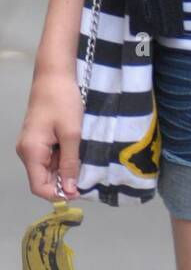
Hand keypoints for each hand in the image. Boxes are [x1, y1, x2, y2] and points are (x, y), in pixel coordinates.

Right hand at [16, 70, 83, 201]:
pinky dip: (62, 158)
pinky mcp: (38, 138)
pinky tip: (77, 153)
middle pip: (43, 179)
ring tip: (84, 164)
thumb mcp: (71, 133)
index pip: (39, 187)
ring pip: (47, 168)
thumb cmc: (63, 102)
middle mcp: (26, 152)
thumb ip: (70, 162)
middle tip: (86, 179)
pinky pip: (49, 156)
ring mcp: (31, 145)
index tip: (79, 193)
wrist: (54, 75)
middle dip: (63, 182)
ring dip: (64, 169)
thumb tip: (71, 190)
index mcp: (30, 152)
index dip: (58, 194)